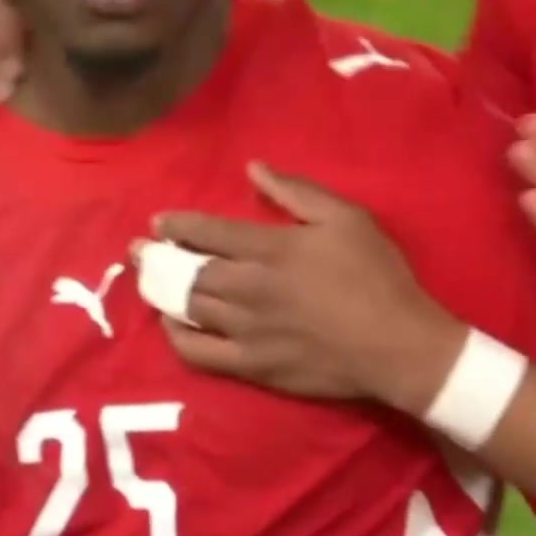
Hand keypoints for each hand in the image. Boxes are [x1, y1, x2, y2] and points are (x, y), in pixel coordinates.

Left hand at [141, 162, 462, 414]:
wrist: (398, 346)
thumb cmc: (377, 276)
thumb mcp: (346, 217)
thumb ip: (296, 192)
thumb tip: (253, 169)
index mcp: (270, 249)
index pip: (208, 233)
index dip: (177, 226)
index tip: (159, 223)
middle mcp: (249, 288)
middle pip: (189, 271)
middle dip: (156, 258)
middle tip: (137, 251)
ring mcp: (248, 331)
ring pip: (189, 309)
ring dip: (161, 293)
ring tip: (146, 282)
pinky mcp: (253, 366)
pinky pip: (201, 354)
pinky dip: (178, 338)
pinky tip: (172, 327)